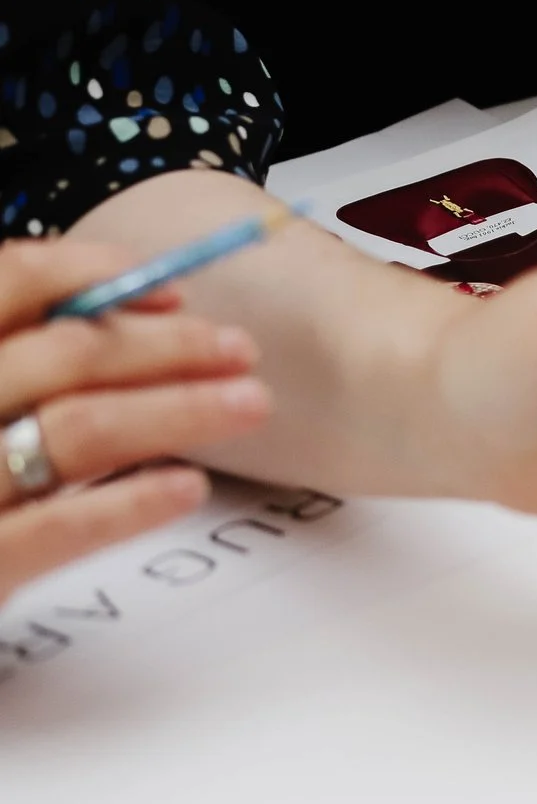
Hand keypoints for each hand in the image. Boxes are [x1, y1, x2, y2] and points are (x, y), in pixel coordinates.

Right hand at [0, 242, 269, 605]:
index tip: (171, 289)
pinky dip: (128, 502)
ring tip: (245, 405)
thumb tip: (140, 311)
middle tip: (239, 350)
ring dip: (177, 409)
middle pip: (62, 355)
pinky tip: (187, 487)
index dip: (93, 275)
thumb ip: (22, 362)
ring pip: (77, 429)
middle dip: (166, 346)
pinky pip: (54, 528)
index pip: (5, 284)